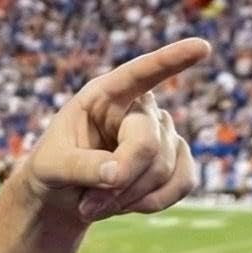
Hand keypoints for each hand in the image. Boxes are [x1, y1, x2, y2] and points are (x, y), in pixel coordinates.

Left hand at [20, 39, 206, 224]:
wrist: (65, 195)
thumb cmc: (53, 169)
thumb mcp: (50, 167)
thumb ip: (79, 166)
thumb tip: (116, 174)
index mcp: (106, 95)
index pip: (141, 73)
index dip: (171, 60)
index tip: (201, 47)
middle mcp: (140, 109)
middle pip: (147, 144)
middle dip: (118, 180)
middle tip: (86, 205)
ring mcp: (163, 133)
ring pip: (163, 169)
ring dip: (126, 197)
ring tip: (93, 205)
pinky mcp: (177, 161)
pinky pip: (182, 182)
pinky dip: (151, 202)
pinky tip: (127, 205)